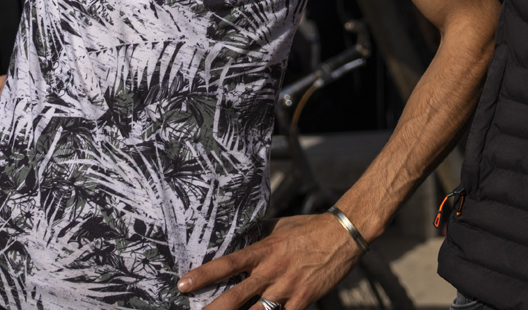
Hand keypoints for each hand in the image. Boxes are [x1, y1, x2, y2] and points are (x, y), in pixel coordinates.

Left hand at [178, 212, 363, 309]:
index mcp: (264, 250)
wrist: (344, 235)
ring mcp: (287, 288)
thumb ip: (257, 233)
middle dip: (213, 309)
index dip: (204, 275)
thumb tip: (236, 234)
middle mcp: (272, 271)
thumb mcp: (279, 226)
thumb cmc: (309, 228)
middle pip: (236, 296)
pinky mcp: (303, 299)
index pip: (228, 264)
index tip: (183, 284)